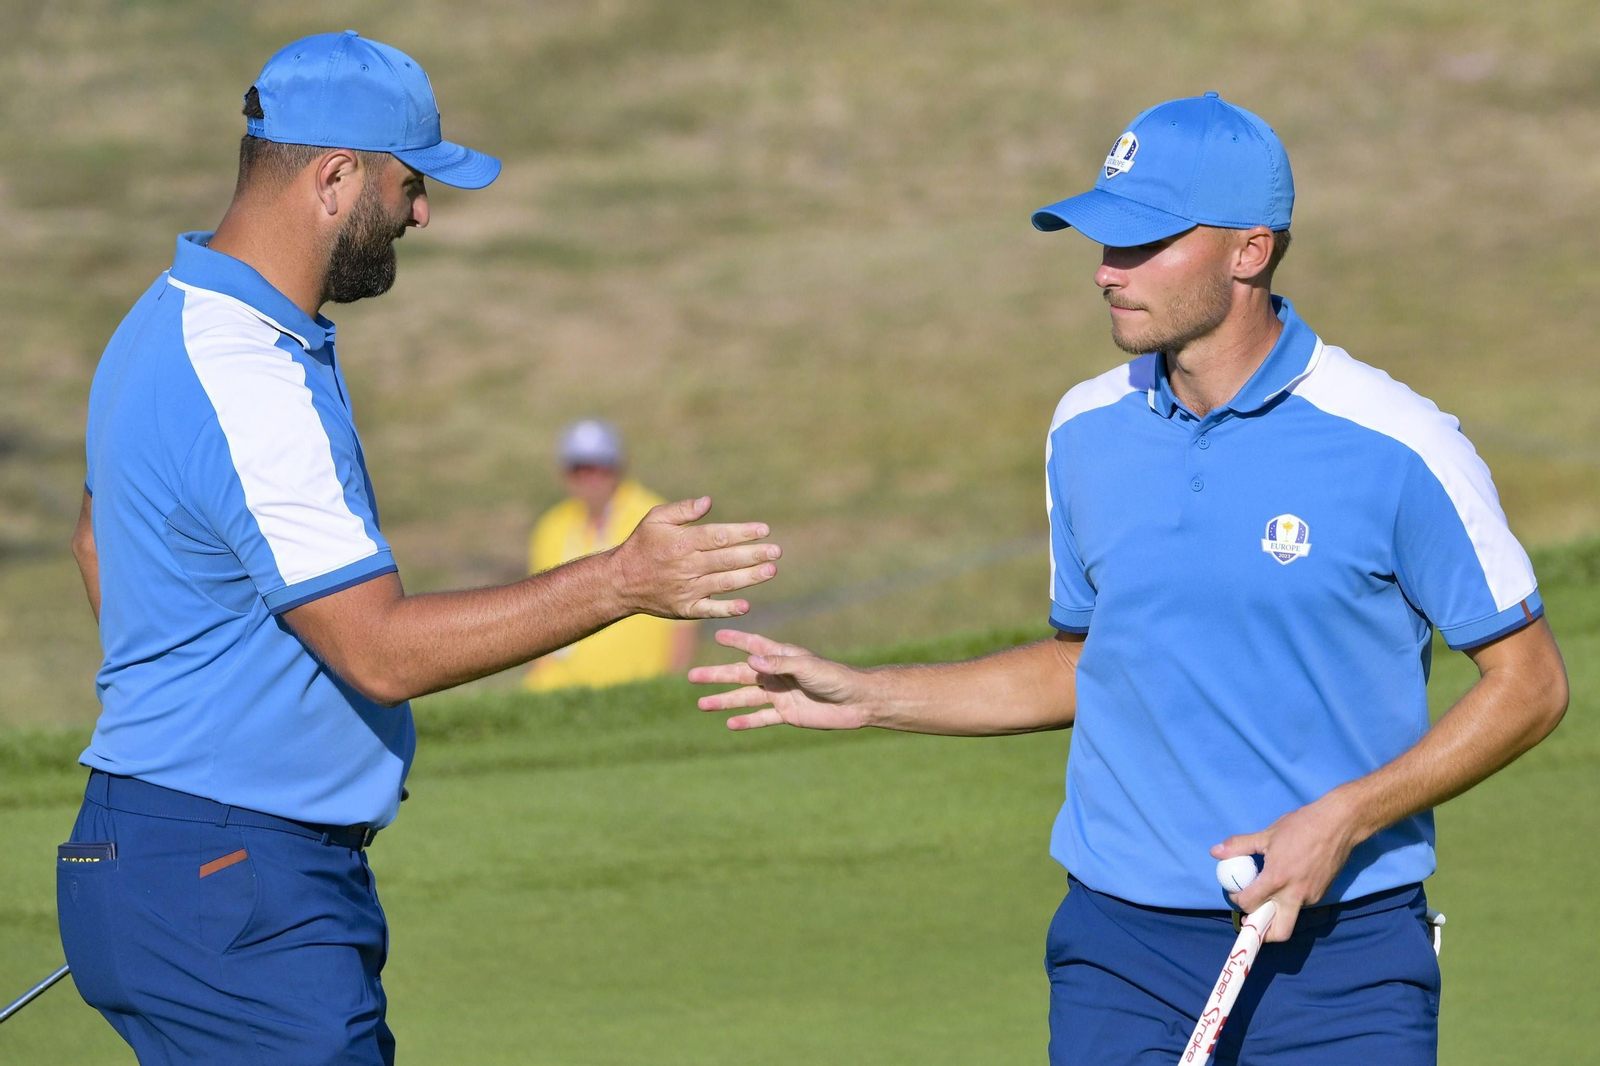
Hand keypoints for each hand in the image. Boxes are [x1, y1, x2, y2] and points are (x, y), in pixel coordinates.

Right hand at [609, 497, 779, 619]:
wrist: (620, 582)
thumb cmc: (642, 545)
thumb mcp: (655, 519)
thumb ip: (682, 509)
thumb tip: (708, 502)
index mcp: (681, 542)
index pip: (718, 536)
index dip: (743, 533)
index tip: (764, 530)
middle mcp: (686, 566)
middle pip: (726, 559)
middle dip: (753, 555)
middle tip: (776, 552)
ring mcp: (686, 589)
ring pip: (723, 583)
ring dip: (749, 578)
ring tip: (770, 570)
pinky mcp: (685, 609)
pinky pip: (709, 610)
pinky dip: (727, 609)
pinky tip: (745, 606)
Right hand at [688, 629, 873, 729]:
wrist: (857, 702)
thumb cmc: (835, 677)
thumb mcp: (807, 667)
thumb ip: (779, 664)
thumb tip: (750, 660)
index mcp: (782, 657)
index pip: (753, 645)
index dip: (735, 641)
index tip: (715, 635)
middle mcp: (777, 675)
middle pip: (740, 674)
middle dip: (717, 675)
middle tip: (693, 677)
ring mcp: (781, 695)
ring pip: (745, 698)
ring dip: (724, 701)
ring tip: (702, 704)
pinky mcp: (788, 714)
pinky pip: (762, 718)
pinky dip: (746, 721)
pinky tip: (729, 724)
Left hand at [1211, 791, 1361, 942]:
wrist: (1339, 824)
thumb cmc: (1301, 826)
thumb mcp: (1267, 834)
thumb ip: (1239, 845)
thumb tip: (1215, 852)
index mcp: (1277, 879)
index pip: (1250, 903)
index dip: (1238, 900)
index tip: (1236, 892)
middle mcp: (1295, 894)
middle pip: (1278, 932)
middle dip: (1262, 932)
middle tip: (1251, 917)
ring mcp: (1311, 897)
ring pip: (1290, 918)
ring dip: (1275, 915)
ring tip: (1266, 898)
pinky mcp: (1322, 895)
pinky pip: (1302, 905)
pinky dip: (1290, 901)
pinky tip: (1287, 884)